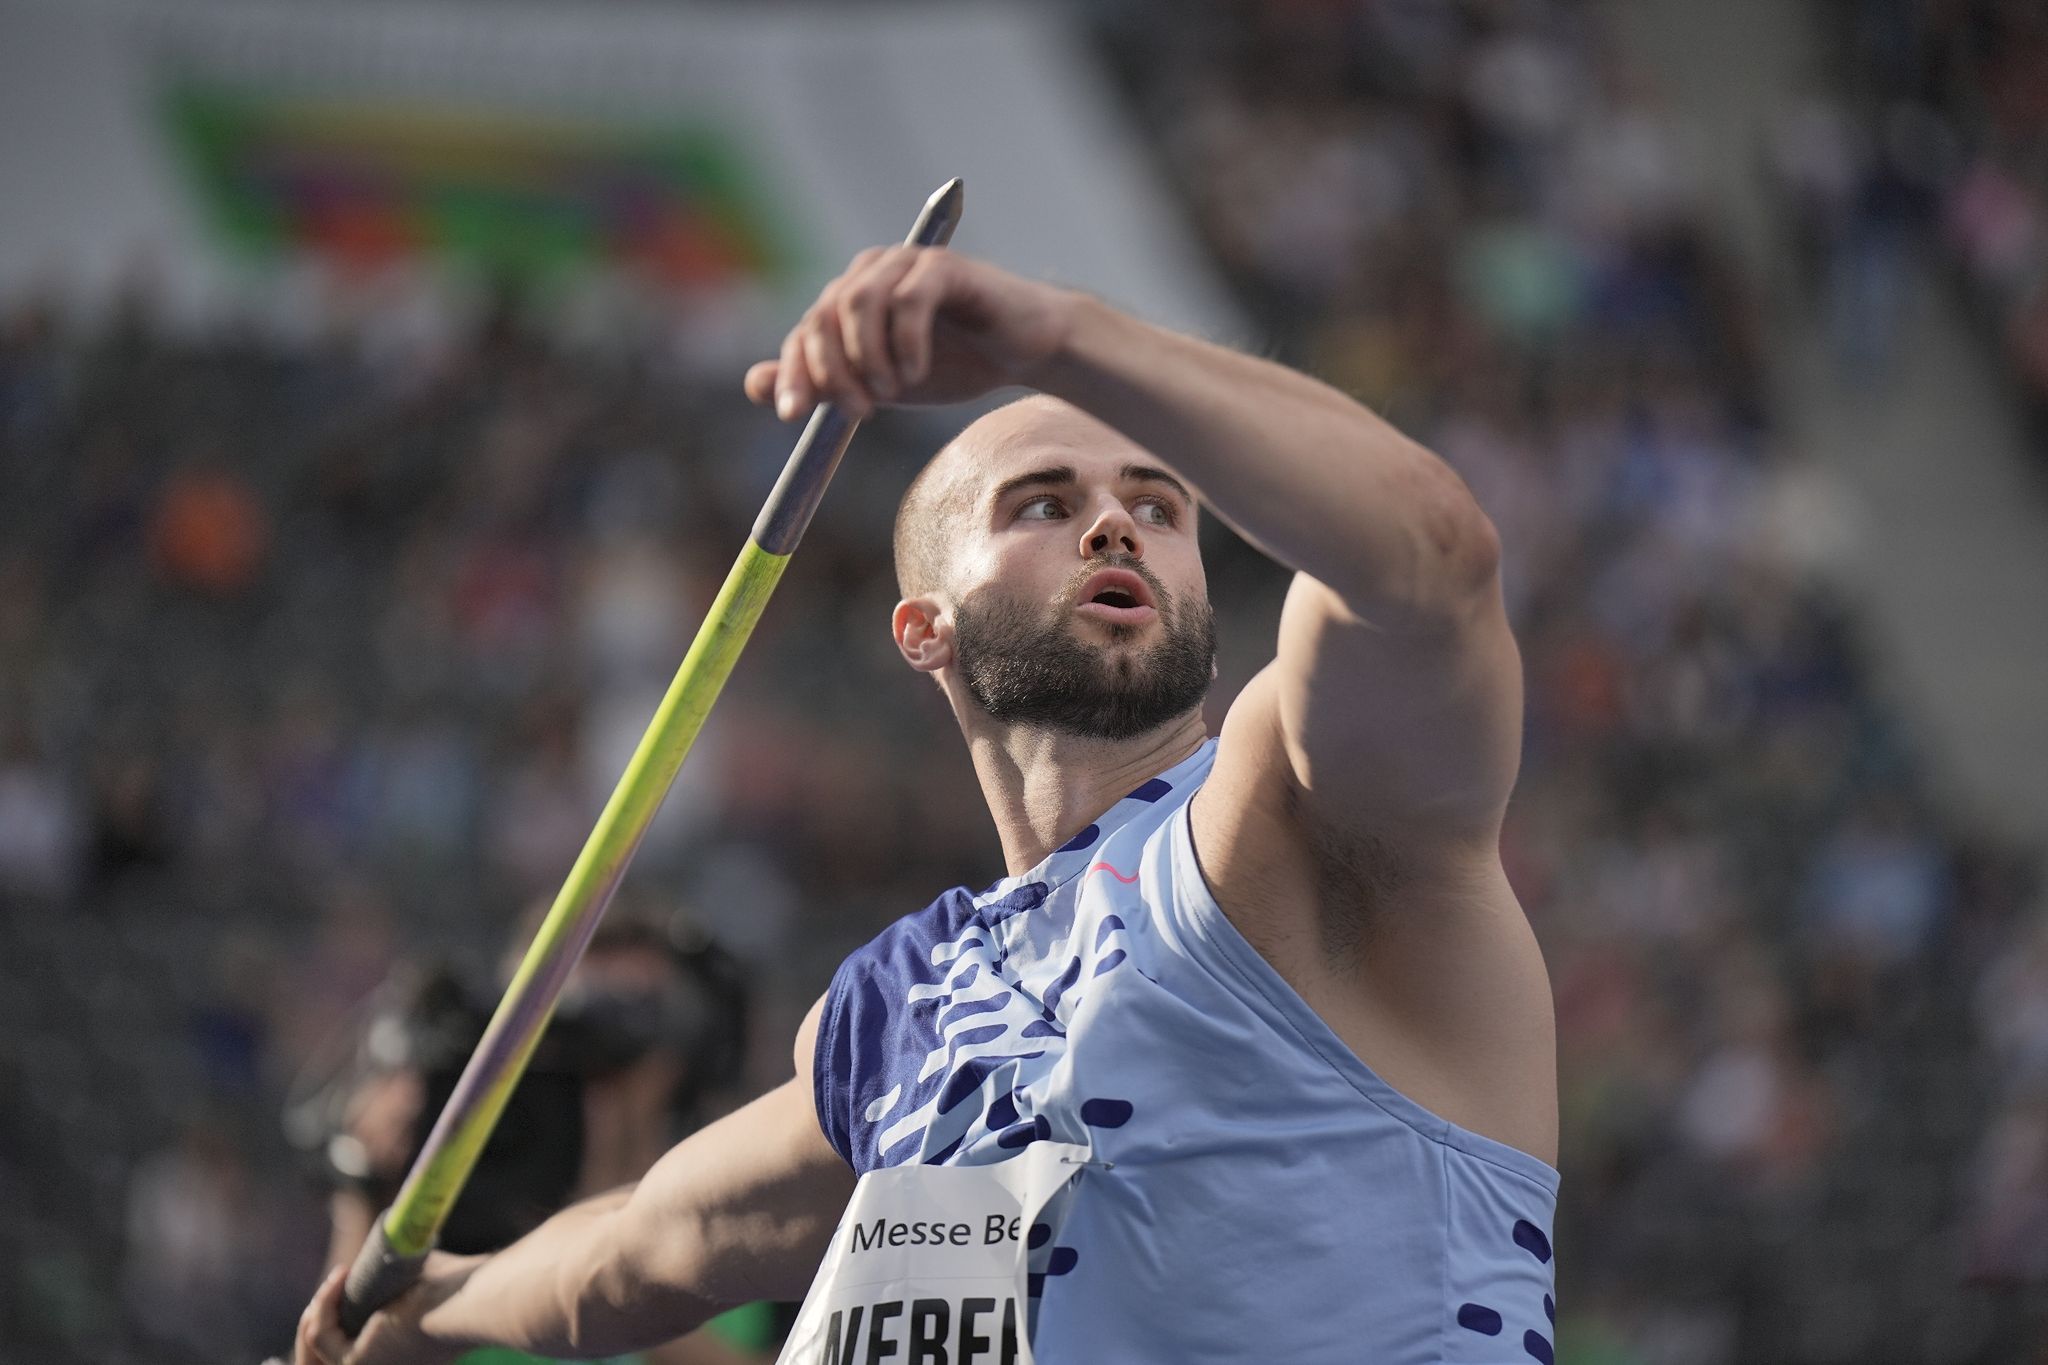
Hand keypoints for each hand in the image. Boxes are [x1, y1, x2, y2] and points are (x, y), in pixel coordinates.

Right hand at [294, 1261, 465, 1364]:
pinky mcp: (355, 1363)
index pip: (354, 1346)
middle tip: (336, 1282)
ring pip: (320, 1346)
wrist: (467, 1302)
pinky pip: (320, 1336)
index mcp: (402, 1359)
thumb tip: (389, 1257)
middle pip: (331, 1351)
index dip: (341, 1317)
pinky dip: (322, 1306)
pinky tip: (338, 1277)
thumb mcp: (423, 1283)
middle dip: (323, 1315)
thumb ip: (405, 1279)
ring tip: (337, 1277)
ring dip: (319, 1308)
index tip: (346, 1282)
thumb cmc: (460, 1289)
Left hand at [745, 247, 1075, 419]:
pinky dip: (905, 344)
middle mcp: (871, 271)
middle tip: (859, 413)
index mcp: (850, 297)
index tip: (794, 417)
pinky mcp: (944, 268)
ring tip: (894, 390)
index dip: (795, 374)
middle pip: (824, 315)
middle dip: (832, 372)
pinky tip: (918, 371)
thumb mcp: (877, 384)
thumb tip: (754, 385)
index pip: (804, 331)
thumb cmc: (952, 363)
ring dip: (868, 357)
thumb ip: (823, 382)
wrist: (1019, 351)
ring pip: (858, 303)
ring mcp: (906, 264)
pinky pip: (907, 301)